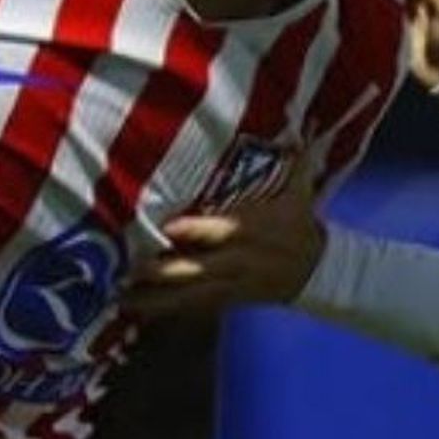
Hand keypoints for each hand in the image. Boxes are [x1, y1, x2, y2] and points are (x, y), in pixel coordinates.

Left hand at [125, 148, 327, 316]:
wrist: (315, 270)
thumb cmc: (297, 224)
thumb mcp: (299, 192)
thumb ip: (295, 162)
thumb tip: (300, 128)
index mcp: (252, 231)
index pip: (223, 232)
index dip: (197, 231)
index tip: (168, 227)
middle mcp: (238, 260)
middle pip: (200, 269)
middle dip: (168, 271)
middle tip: (134, 267)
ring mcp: (230, 284)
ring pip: (190, 295)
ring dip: (157, 298)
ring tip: (123, 297)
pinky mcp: (225, 300)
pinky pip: (191, 307)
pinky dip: (164, 309)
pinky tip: (135, 310)